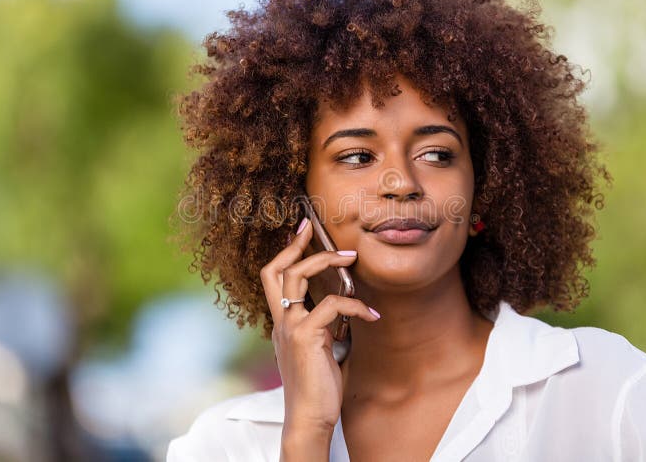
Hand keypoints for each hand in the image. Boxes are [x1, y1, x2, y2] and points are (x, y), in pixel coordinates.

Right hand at [259, 218, 380, 434]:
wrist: (310, 418)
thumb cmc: (318, 387)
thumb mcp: (319, 348)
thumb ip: (323, 326)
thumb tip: (341, 307)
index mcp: (282, 322)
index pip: (273, 278)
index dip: (284, 252)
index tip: (300, 232)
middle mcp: (281, 321)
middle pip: (276, 270)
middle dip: (296, 245)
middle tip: (313, 228)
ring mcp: (290, 327)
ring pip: (297, 277)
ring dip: (325, 261)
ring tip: (351, 259)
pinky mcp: (305, 336)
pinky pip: (331, 305)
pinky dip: (354, 305)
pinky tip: (372, 314)